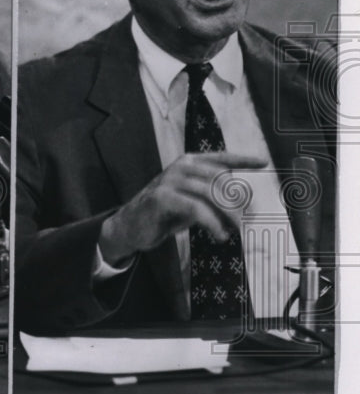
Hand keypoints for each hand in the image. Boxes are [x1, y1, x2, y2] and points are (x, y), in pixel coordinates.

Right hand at [98, 152, 266, 266]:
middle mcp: (180, 167)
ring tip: (233, 231)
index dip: (242, 159)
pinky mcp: (162, 197)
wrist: (130, 226)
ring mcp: (170, 180)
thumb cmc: (164, 214)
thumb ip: (213, 198)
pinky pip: (196, 208)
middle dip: (236, 203)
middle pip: (220, 180)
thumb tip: (244, 205)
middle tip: (243, 222)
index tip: (263, 162)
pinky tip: (218, 235)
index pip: (220, 158)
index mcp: (188, 163)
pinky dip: (212, 223)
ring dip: (227, 215)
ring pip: (210, 194)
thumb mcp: (193, 202)